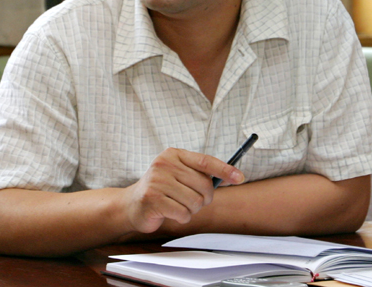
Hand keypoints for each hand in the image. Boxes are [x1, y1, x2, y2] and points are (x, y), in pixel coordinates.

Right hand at [121, 148, 244, 233]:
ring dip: (191, 210)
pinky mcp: (152, 199)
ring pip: (195, 202)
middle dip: (203, 198)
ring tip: (178, 205)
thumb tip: (230, 176)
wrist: (132, 204)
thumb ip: (199, 174)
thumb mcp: (178, 175)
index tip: (239, 177)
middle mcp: (164, 164)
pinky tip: (170, 212)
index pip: (204, 161)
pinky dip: (181, 217)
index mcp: (174, 155)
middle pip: (203, 185)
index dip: (224, 169)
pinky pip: (183, 213)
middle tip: (191, 200)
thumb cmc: (162, 189)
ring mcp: (157, 181)